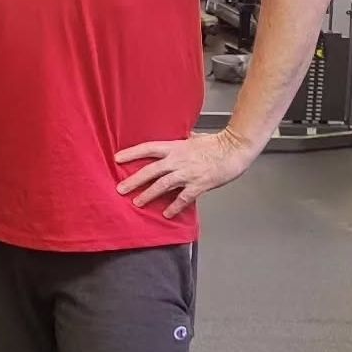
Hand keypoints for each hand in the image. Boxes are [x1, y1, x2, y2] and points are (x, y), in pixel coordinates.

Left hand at [114, 128, 256, 218]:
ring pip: (162, 185)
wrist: (234, 149)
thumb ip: (181, 144)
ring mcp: (187, 173)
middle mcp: (178, 160)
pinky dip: (174, 206)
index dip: (131, 153)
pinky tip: (166, 213)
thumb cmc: (216, 143)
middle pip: (150, 171)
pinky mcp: (198, 185)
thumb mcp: (193, 138)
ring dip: (148, 194)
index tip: (117, 158)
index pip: (148, 149)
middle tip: (120, 189)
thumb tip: (176, 142)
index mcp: (175, 147)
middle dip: (134, 181)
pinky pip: (182, 198)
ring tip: (137, 202)